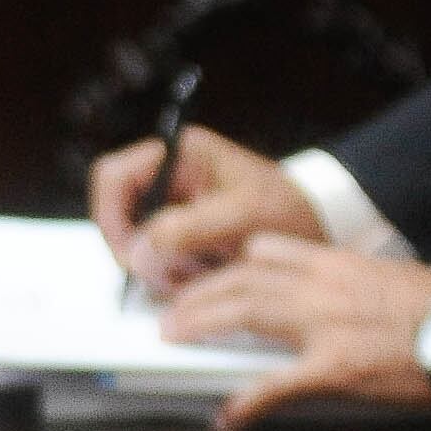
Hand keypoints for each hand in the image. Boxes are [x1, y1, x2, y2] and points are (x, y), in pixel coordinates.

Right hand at [88, 123, 320, 295]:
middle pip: (117, 216)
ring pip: (134, 243)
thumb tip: (141, 248)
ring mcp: (172, 208)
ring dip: (158, 267)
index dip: (109, 216)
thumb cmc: (291, 207)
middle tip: (166, 273)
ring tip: (198, 272)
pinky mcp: (181, 235)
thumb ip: (190, 227)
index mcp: (179, 155)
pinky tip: (201, 274)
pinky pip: (156, 260)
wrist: (320, 225)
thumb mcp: (243, 214)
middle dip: (138, 250)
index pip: (113, 177)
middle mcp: (169, 178)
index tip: (126, 252)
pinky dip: (172, 276)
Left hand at [156, 237, 430, 429]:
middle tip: (171, 309)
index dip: (226, 262)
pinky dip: (248, 402)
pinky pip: (279, 385)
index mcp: (335, 262)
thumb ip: (349, 281)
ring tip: (173, 335)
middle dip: (199, 292)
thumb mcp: (388, 278)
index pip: (264, 250)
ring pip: (245, 313)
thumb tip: (330, 296)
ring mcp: (323, 326)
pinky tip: (227, 418)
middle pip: (241, 279)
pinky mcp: (335, 368)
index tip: (206, 273)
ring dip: (202, 323)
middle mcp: (321, 285)